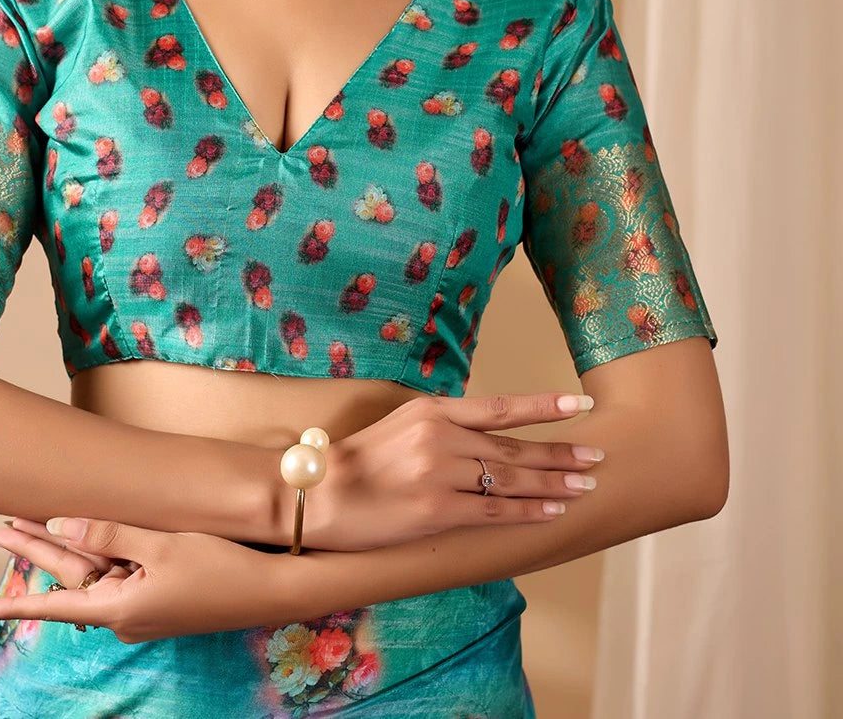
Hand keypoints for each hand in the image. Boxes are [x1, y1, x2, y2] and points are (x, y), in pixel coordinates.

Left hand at [0, 516, 297, 642]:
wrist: (270, 588)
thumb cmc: (219, 566)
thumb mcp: (160, 544)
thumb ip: (108, 532)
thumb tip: (59, 524)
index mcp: (119, 608)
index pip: (54, 604)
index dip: (14, 604)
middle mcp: (124, 613)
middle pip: (70, 577)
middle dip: (34, 552)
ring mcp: (142, 606)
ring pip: (93, 572)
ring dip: (63, 548)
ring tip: (28, 524)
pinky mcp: (159, 595)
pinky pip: (118, 572)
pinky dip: (97, 553)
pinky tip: (84, 537)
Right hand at [302, 391, 604, 551]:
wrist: (318, 493)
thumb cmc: (360, 461)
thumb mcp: (402, 425)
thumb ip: (444, 426)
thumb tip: (487, 434)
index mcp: (433, 410)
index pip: (500, 406)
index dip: (545, 405)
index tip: (581, 402)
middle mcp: (441, 437)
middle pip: (514, 447)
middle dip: (560, 453)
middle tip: (596, 457)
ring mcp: (440, 475)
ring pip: (510, 479)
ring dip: (552, 484)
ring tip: (584, 486)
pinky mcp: (437, 512)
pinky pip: (494, 512)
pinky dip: (528, 511)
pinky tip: (552, 512)